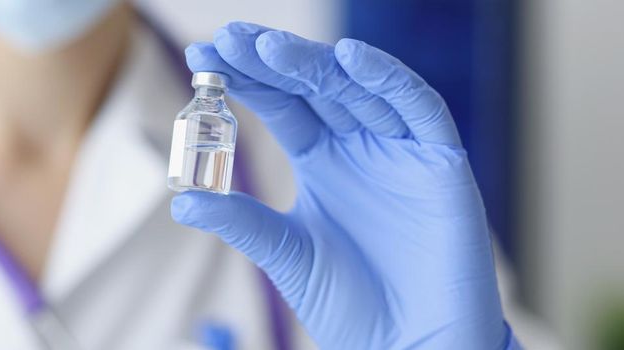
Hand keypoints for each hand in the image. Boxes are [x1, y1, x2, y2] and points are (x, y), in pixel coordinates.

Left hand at [171, 22, 514, 348]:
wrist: (408, 349)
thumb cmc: (351, 304)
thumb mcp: (285, 253)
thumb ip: (241, 221)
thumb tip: (180, 202)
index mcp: (321, 160)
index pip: (281, 104)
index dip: (246, 79)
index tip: (203, 57)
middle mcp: (359, 146)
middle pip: (314, 86)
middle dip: (272, 61)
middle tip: (229, 40)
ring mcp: (400, 150)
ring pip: (358, 89)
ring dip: (316, 65)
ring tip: (269, 48)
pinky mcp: (442, 163)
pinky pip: (419, 108)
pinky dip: (388, 81)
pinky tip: (350, 59)